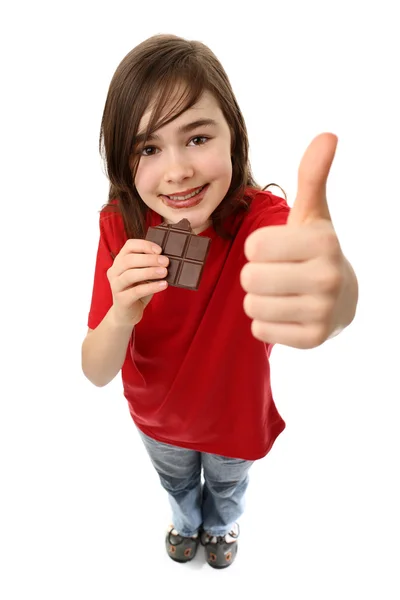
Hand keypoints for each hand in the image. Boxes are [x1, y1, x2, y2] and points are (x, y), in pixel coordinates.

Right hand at [107, 239, 168, 326]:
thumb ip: (149, 265)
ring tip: (164, 272)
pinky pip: (136, 291)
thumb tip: (166, 258)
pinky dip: (151, 287)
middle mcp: (114, 271)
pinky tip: (163, 285)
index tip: (160, 250)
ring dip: (150, 272)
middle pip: (129, 260)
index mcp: (119, 261)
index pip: (129, 246)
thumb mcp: (143, 275)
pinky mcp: (121, 300)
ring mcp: (116, 286)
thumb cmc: (137, 290)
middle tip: (166, 261)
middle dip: (149, 259)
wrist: (126, 314)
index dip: (144, 245)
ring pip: (130, 275)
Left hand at [240, 133, 346, 348]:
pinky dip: (267, 321)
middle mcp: (328, 277)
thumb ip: (312, 176)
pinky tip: (287, 312)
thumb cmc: (315, 250)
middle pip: (250, 278)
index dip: (258, 247)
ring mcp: (323, 312)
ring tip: (283, 292)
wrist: (343, 298)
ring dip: (259, 299)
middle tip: (278, 273)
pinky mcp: (313, 339)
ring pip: (252, 305)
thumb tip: (327, 134)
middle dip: (256, 274)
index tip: (278, 249)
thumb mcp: (313, 213)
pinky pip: (260, 330)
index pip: (254, 247)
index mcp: (324, 242)